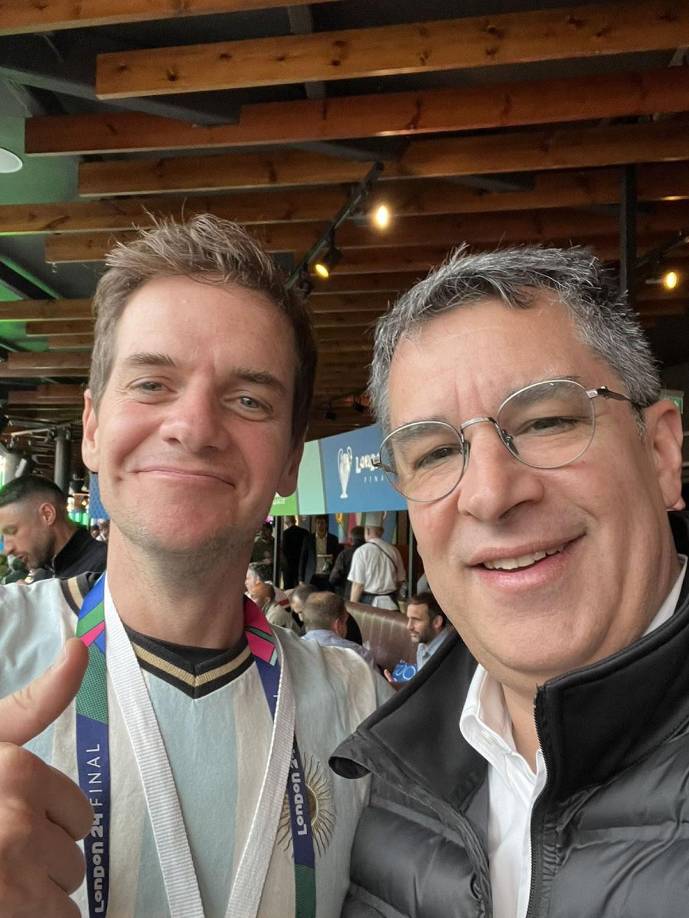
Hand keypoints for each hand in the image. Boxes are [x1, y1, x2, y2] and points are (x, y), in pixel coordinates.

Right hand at [0, 638, 93, 915]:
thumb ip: (36, 701)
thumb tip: (81, 648)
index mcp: (19, 775)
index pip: (81, 816)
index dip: (51, 824)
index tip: (13, 822)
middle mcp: (18, 827)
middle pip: (72, 860)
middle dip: (41, 861)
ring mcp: (7, 880)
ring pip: (60, 900)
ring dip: (35, 898)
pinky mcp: (3, 915)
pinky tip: (4, 905)